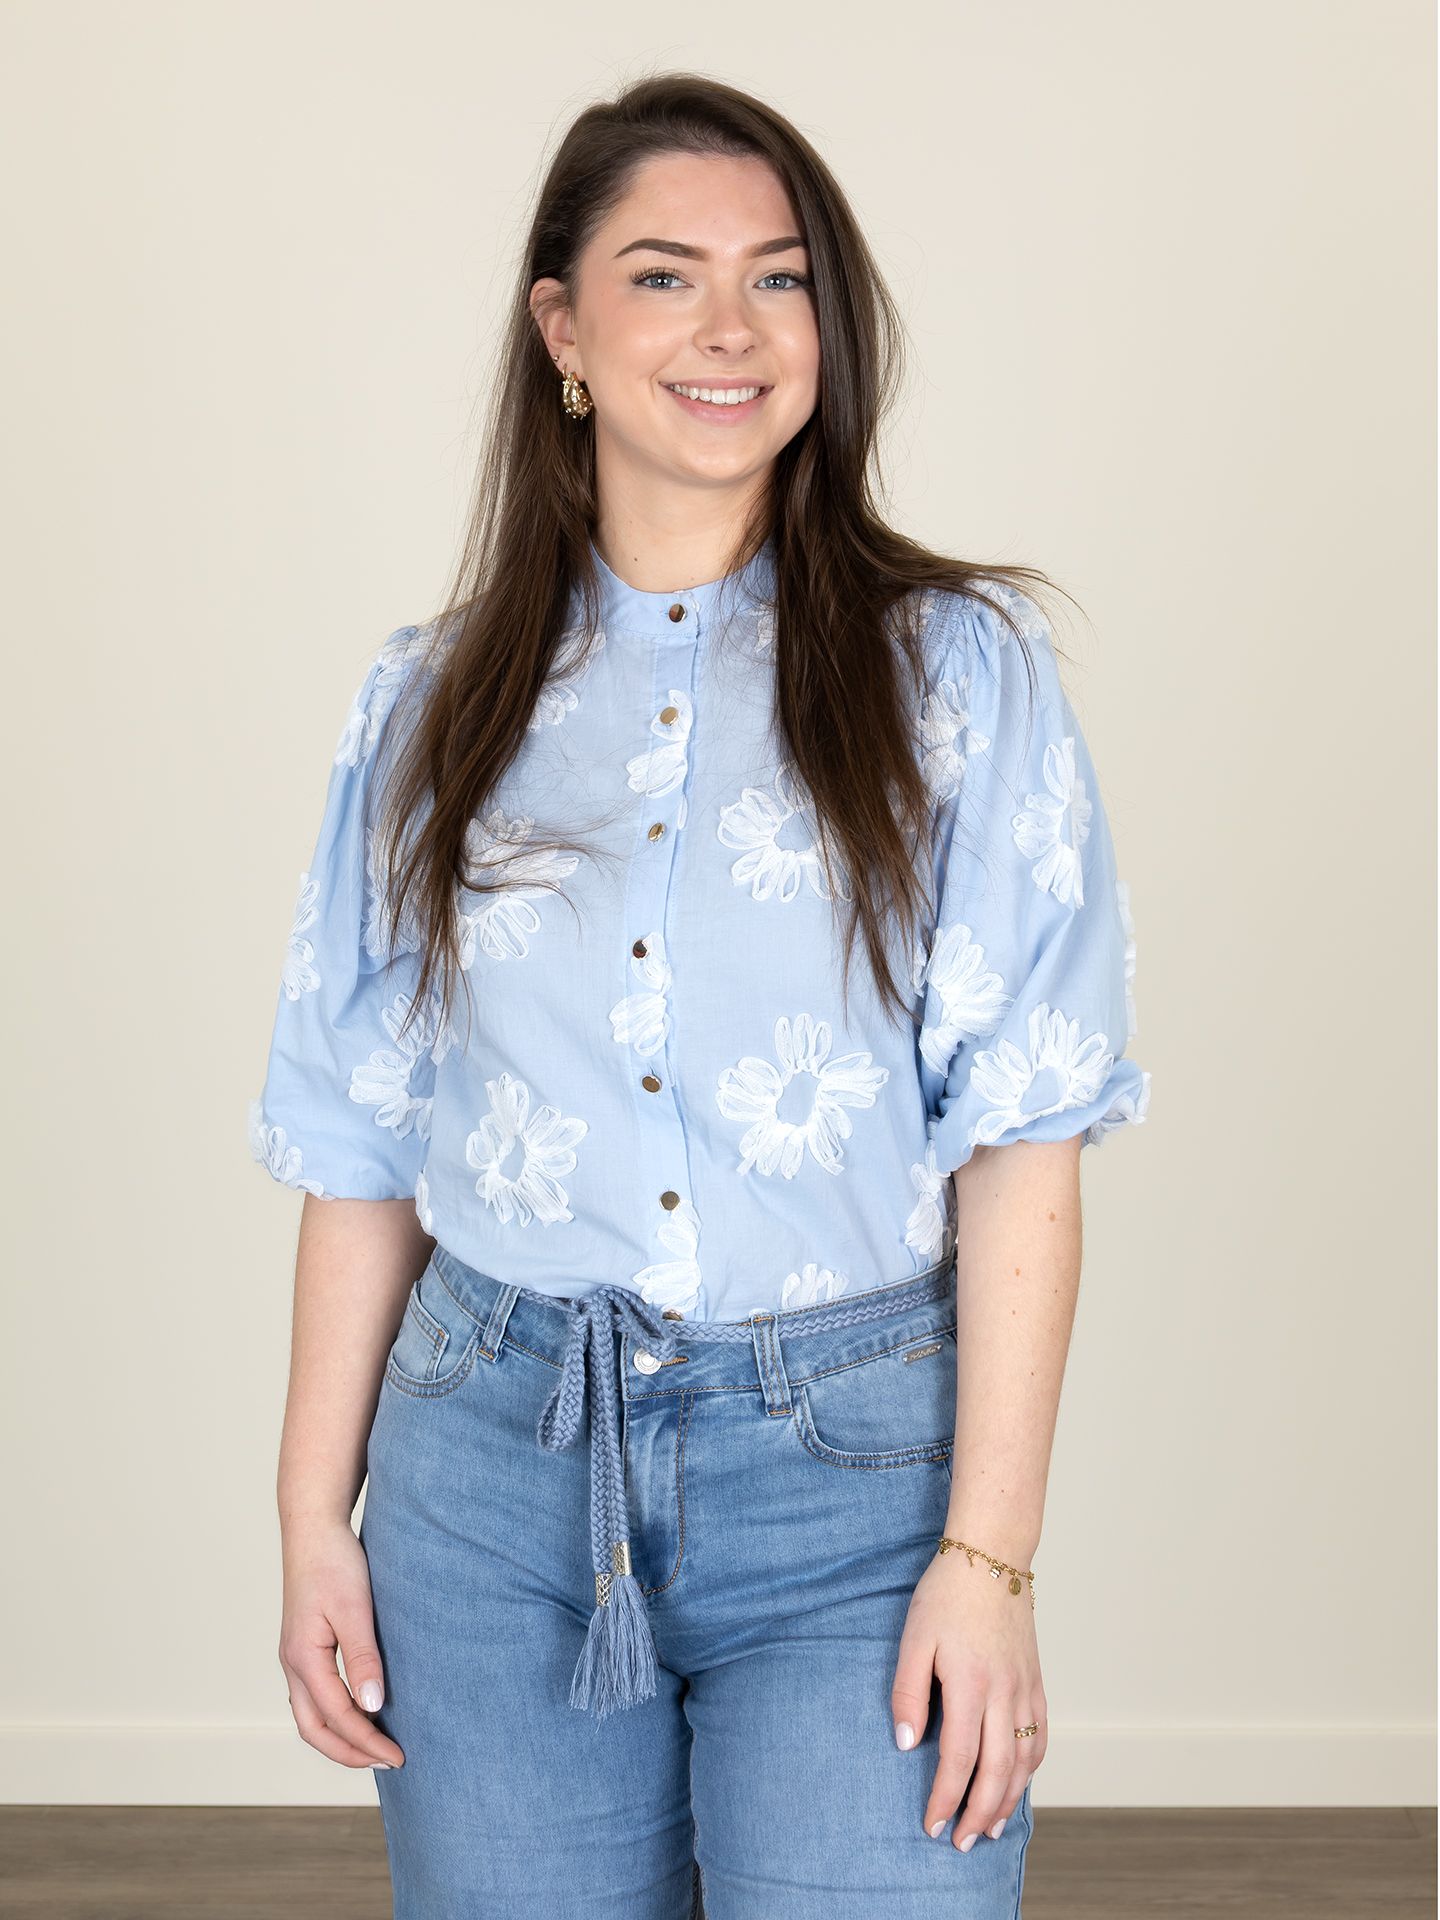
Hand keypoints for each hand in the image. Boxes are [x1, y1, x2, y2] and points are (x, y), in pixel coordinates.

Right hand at [278, 1518, 405, 1770]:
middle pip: (314, 1729)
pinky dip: (334, 1716)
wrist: (314, 1528)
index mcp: (303, 1658)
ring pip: (310, 1716)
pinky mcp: (303, 1646)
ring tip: (376, 1746)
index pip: (338, 1717)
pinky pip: (314, 1697)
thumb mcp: (355, 1608)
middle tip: (388, 1762)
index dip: (368, 1741)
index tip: (398, 1756)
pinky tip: (359, 1712)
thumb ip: (363, 1657)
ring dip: (340, 1738)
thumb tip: (373, 1707)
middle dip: (350, 1753)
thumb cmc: (335, 1562)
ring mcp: (295, 1656)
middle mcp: (293, 1663)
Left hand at [891, 1546, 1045, 1849]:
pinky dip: (1030, 1769)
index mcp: (970, 1685)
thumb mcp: (913, 1638)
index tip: (931, 1824)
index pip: (959, 1760)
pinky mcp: (1036, 1681)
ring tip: (990, 1828)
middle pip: (997, 1772)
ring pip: (1024, 1762)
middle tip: (961, 1843)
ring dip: (1008, 1801)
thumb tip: (906, 1745)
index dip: (945, 1798)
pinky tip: (1017, 1784)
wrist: (991, 1555)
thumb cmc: (946, 1594)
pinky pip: (1040, 1737)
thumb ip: (908, 1694)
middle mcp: (1004, 1693)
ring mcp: (1025, 1688)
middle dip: (979, 1815)